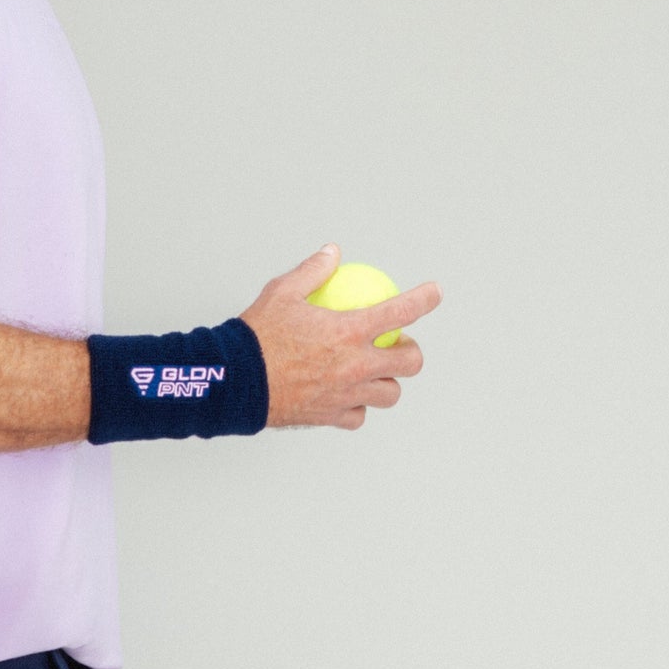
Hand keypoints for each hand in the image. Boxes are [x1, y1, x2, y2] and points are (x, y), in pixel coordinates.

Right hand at [240, 245, 438, 428]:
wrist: (234, 382)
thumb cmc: (257, 335)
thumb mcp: (282, 292)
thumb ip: (313, 270)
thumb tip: (332, 253)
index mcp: (349, 331)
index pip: (401, 312)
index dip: (424, 299)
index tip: (434, 292)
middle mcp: (355, 365)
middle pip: (410, 363)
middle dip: (411, 352)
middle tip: (397, 345)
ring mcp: (346, 394)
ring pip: (389, 394)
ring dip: (388, 382)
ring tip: (375, 373)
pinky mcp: (330, 415)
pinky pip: (358, 415)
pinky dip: (357, 406)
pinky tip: (347, 396)